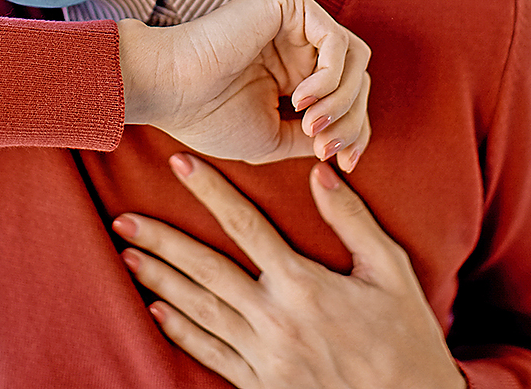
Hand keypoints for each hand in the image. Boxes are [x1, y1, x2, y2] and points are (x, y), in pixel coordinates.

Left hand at [114, 155, 465, 388]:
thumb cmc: (406, 339)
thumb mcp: (391, 272)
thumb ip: (353, 221)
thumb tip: (321, 171)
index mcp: (304, 285)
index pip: (245, 225)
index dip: (210, 191)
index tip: (179, 163)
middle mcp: (275, 319)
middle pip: (205, 269)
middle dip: (162, 240)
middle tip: (124, 217)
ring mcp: (263, 357)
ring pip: (199, 310)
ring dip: (160, 280)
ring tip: (128, 254)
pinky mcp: (259, 386)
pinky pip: (210, 354)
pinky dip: (179, 331)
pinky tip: (156, 310)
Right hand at [119, 0, 370, 167]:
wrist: (169, 90)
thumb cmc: (208, 117)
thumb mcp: (274, 138)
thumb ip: (314, 136)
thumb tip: (351, 143)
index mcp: (294, 67)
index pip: (348, 91)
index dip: (357, 128)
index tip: (346, 165)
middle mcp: (298, 39)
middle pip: (358, 75)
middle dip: (352, 118)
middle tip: (324, 147)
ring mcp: (295, 17)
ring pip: (356, 57)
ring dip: (343, 100)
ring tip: (310, 125)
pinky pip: (336, 39)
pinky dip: (328, 78)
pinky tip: (299, 99)